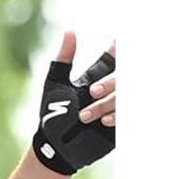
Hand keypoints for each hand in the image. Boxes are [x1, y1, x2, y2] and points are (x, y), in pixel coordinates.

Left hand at [31, 31, 115, 175]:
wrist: (54, 147)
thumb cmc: (51, 115)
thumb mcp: (55, 85)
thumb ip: (64, 59)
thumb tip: (70, 31)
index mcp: (95, 79)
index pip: (113, 60)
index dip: (118, 51)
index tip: (118, 43)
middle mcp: (108, 92)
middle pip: (122, 79)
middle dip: (110, 84)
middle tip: (92, 92)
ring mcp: (115, 108)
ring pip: (125, 97)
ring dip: (107, 104)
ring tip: (85, 115)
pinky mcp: (119, 126)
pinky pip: (128, 115)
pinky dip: (118, 116)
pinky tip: (104, 121)